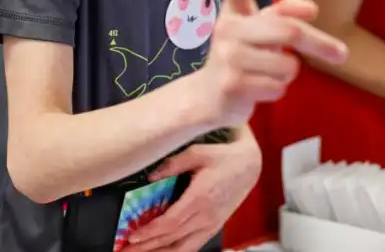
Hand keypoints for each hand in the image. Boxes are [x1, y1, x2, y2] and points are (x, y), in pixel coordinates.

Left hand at [127, 133, 261, 250]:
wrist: (249, 165)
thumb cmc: (222, 156)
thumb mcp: (198, 152)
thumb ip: (173, 163)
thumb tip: (151, 176)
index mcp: (200, 198)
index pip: (171, 222)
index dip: (150, 232)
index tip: (132, 236)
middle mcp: (205, 216)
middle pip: (172, 239)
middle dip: (147, 247)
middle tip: (125, 251)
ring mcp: (211, 224)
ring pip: (182, 248)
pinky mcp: (215, 226)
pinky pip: (193, 246)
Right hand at [202, 0, 348, 126]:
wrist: (210, 95)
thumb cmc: (242, 55)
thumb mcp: (258, 30)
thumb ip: (282, 14)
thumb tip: (309, 8)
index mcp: (233, 12)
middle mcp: (227, 30)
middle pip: (287, 30)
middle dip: (318, 42)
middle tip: (342, 53)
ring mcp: (228, 58)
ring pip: (288, 64)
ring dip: (289, 71)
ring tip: (271, 72)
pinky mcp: (233, 85)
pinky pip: (278, 86)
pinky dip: (278, 89)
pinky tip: (261, 87)